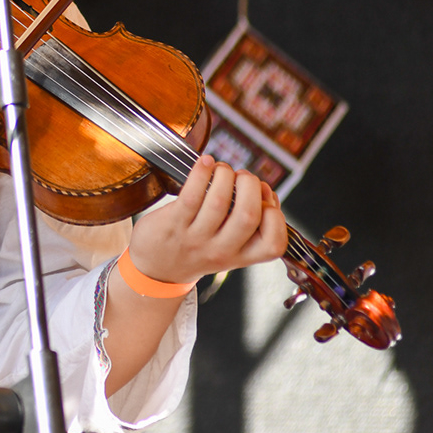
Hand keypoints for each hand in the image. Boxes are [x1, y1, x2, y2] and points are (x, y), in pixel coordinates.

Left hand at [124, 153, 285, 285]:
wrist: (156, 269)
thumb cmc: (197, 250)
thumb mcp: (230, 249)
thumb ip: (250, 225)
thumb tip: (263, 189)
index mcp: (241, 257)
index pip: (273, 244)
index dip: (276, 216)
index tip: (265, 200)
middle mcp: (220, 250)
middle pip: (248, 215)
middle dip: (250, 186)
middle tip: (243, 177)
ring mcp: (196, 238)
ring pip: (220, 201)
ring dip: (226, 175)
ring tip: (223, 170)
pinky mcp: (173, 223)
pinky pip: (191, 194)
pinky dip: (202, 172)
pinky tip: (205, 163)